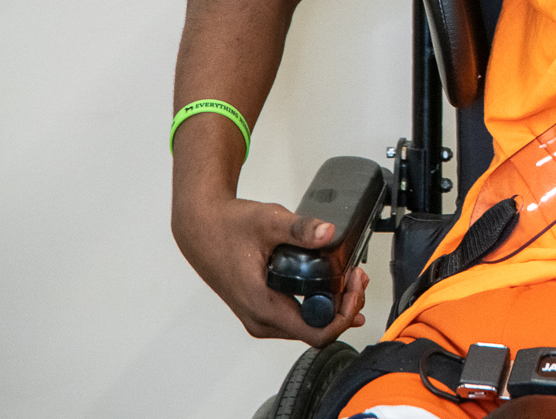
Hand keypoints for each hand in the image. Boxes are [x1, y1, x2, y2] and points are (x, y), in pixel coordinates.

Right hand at [173, 192, 368, 344]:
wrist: (200, 229)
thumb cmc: (228, 227)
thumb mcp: (269, 221)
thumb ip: (300, 229)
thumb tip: (328, 232)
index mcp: (263, 305)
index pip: (317, 334)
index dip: (344, 314)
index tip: (352, 285)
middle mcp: (260, 320)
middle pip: (317, 333)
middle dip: (344, 307)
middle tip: (355, 276)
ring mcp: (259, 318)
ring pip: (307, 328)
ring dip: (332, 306)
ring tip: (346, 277)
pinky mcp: (260, 311)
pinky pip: (296, 319)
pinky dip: (317, 305)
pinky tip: (329, 283)